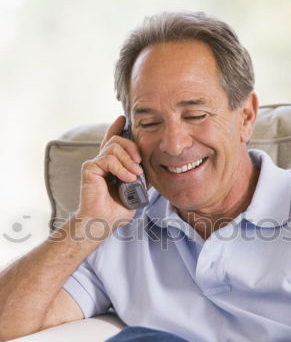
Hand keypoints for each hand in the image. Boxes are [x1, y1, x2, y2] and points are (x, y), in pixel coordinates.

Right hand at [75, 115, 142, 229]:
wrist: (102, 223)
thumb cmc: (115, 211)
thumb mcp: (134, 191)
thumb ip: (139, 177)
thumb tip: (149, 167)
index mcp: (110, 166)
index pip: (112, 142)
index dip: (117, 128)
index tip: (124, 119)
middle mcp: (101, 162)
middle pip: (117, 140)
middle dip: (132, 147)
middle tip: (139, 162)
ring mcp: (95, 164)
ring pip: (114, 147)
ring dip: (129, 161)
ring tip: (135, 176)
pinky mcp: (90, 168)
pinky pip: (109, 158)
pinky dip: (121, 168)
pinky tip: (127, 178)